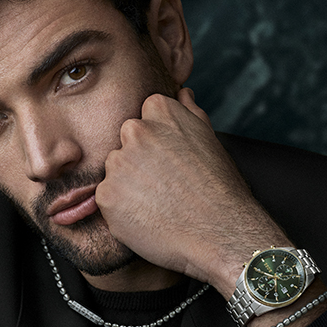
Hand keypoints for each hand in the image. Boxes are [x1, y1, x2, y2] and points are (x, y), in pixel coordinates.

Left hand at [95, 88, 291, 297]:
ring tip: (160, 205)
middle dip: (139, 163)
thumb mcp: (210, 139)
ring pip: (115, 172)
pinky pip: (107, 200)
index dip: (157, 143)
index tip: (171, 162)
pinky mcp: (106, 195)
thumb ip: (189, 112)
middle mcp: (135, 131)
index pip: (143, 117)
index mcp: (160, 111)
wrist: (220, 233)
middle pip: (124, 145)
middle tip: (166, 187)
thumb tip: (181, 92)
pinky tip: (149, 219)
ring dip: (129, 187)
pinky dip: (122, 211)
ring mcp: (118, 163)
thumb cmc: (220, 189)